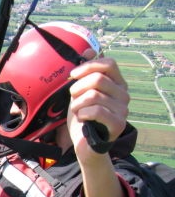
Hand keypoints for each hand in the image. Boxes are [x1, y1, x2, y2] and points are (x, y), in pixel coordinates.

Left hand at [67, 51, 128, 196]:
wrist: (84, 146)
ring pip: (94, 95)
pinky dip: (82, 114)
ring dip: (78, 104)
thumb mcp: (79, 94)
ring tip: (77, 112)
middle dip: (78, 88)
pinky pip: (96, 110)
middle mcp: (123, 94)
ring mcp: (123, 109)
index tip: (72, 76)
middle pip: (98, 79)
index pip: (108, 63)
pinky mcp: (118, 124)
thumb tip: (88, 50)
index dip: (88, 66)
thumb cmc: (82, 119)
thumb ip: (84, 75)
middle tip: (72, 99)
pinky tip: (82, 120)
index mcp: (116, 84)